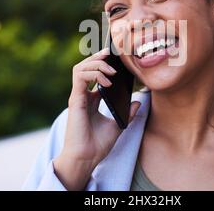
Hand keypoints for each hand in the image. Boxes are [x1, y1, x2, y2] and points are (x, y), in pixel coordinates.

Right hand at [53, 48, 139, 189]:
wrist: (87, 158)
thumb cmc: (98, 145)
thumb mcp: (118, 125)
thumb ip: (127, 112)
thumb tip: (138, 101)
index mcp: (91, 100)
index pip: (94, 74)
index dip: (103, 63)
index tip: (117, 59)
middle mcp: (83, 95)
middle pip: (85, 67)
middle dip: (98, 57)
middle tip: (112, 54)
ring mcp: (78, 96)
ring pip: (80, 68)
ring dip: (96, 63)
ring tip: (112, 70)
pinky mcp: (75, 100)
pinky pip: (80, 76)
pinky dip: (94, 73)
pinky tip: (107, 81)